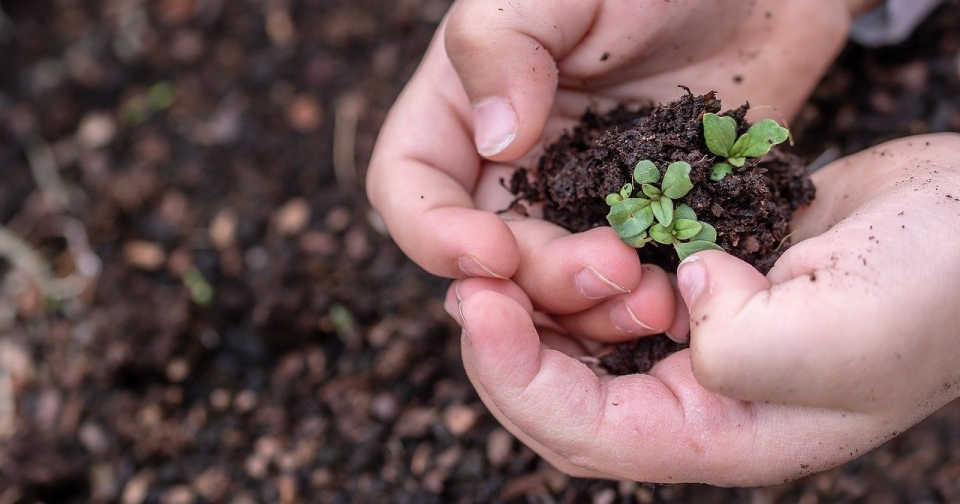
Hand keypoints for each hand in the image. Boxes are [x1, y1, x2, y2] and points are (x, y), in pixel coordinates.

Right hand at [368, 0, 874, 343]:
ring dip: (592, 310)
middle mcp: (512, 166)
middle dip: (538, 279)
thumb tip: (495, 141)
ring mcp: (579, 201)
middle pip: (489, 257)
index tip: (492, 253)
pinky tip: (684, 297)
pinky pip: (627, 285)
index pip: (409, 186)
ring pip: (554, 289)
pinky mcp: (644, 225)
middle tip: (611, 269)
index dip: (433, 233)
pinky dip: (643, 304)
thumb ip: (502, 43)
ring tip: (656, 298)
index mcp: (465, 107)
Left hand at [446, 134, 959, 484]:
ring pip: (583, 343)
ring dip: (538, 305)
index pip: (588, 433)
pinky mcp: (702, 285)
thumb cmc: (935, 290)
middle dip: (507, 346)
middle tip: (467, 283)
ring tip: (500, 259)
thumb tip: (680, 299)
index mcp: (726, 435)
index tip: (478, 308)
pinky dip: (580, 269)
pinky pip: (616, 290)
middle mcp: (702, 399)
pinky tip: (559, 237)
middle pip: (567, 396)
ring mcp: (699, 341)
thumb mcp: (840, 335)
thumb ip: (740, 346)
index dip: (519, 378)